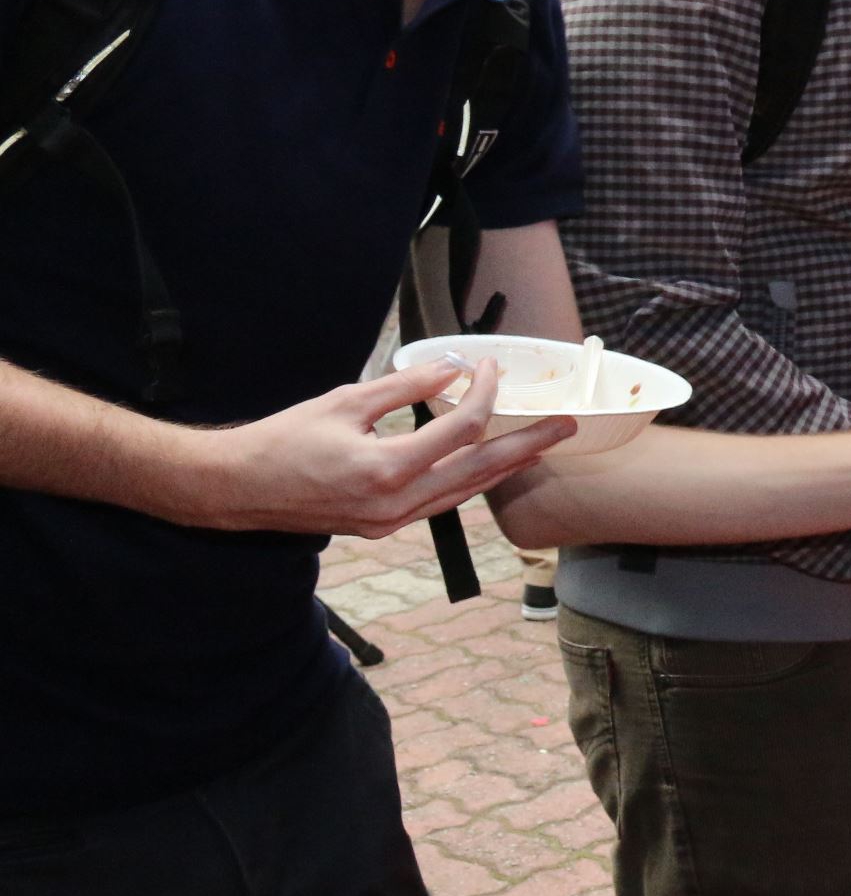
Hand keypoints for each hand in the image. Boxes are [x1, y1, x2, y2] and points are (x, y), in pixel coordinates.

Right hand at [180, 360, 573, 538]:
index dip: (485, 394)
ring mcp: (392, 522)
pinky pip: (442, 504)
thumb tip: (453, 370)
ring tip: (541, 447)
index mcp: (386, 469)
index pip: (461, 429)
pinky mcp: (384, 527)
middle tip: (566, 425)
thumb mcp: (345, 401)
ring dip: (506, 467)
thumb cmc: (283, 440)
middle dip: (528, 445)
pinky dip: (470, 483)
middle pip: (481, 469)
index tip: (491, 367)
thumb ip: (405, 388)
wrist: (238, 490)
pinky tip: (490, 467)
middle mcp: (396, 504)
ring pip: (466, 493)